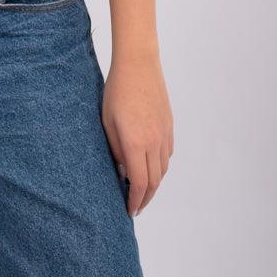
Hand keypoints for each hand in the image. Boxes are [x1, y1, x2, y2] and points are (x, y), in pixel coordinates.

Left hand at [100, 52, 172, 218]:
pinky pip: (167, 154)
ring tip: (141, 188)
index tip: (129, 211)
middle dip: (145, 198)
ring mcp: (165, 134)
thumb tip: (122, 171)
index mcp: (136, 143)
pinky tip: (150, 165)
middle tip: (135, 206)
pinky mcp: (169, 125)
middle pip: (154, 181)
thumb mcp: (107, 122)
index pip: (139, 184)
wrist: (138, 64)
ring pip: (163, 169)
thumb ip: (115, 150)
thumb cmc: (116, 90)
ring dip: (153, 183)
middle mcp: (154, 142)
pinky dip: (160, 166)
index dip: (135, 201)